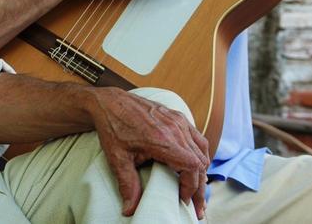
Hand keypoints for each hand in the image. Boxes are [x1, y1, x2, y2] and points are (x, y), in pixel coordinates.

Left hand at [89, 88, 209, 218]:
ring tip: (195, 187)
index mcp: (163, 140)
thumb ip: (128, 185)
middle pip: (200, 162)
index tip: (183, 199)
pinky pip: (197, 137)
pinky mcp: (177, 116)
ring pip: (202, 149)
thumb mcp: (118, 159)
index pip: (192, 167)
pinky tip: (193, 164)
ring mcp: (178, 121)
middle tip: (195, 205)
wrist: (109, 102)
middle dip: (199, 186)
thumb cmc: (113, 127)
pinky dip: (199, 153)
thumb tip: (129, 210)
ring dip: (201, 170)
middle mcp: (175, 129)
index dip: (192, 186)